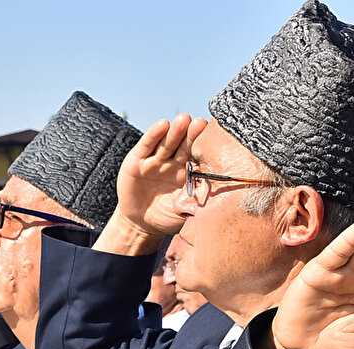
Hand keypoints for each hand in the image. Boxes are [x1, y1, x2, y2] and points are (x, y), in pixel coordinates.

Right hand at [94, 115, 207, 254]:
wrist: (140, 223)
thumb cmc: (166, 218)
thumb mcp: (183, 214)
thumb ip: (194, 206)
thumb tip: (211, 204)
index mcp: (189, 173)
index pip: (199, 157)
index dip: (205, 148)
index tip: (215, 139)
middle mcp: (174, 162)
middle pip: (185, 145)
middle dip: (192, 134)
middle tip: (200, 124)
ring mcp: (156, 160)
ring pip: (168, 142)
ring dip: (176, 131)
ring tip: (184, 120)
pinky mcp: (138, 159)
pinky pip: (147, 145)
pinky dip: (154, 135)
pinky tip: (163, 125)